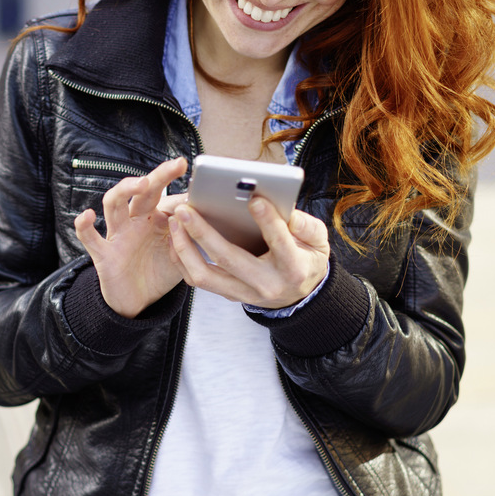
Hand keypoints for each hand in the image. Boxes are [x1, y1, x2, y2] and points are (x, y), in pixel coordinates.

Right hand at [74, 157, 187, 317]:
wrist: (138, 301)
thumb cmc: (159, 271)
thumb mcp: (181, 252)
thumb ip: (191, 235)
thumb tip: (205, 214)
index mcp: (156, 218)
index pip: (168, 197)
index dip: (184, 194)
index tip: (203, 186)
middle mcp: (136, 220)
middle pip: (143, 191)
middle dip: (160, 175)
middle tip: (178, 164)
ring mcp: (118, 234)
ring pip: (114, 203)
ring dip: (126, 189)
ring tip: (142, 183)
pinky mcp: (104, 253)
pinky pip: (90, 237)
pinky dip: (84, 226)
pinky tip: (87, 215)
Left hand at [167, 196, 329, 308]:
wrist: (301, 296)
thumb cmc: (308, 259)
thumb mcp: (318, 242)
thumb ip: (307, 226)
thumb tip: (288, 212)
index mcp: (293, 268)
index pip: (280, 243)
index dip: (268, 221)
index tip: (255, 199)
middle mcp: (266, 284)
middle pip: (229, 259)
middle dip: (204, 233)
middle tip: (187, 209)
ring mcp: (244, 292)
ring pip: (205, 275)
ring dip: (185, 247)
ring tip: (175, 220)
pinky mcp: (229, 294)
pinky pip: (199, 280)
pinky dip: (183, 259)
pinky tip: (176, 237)